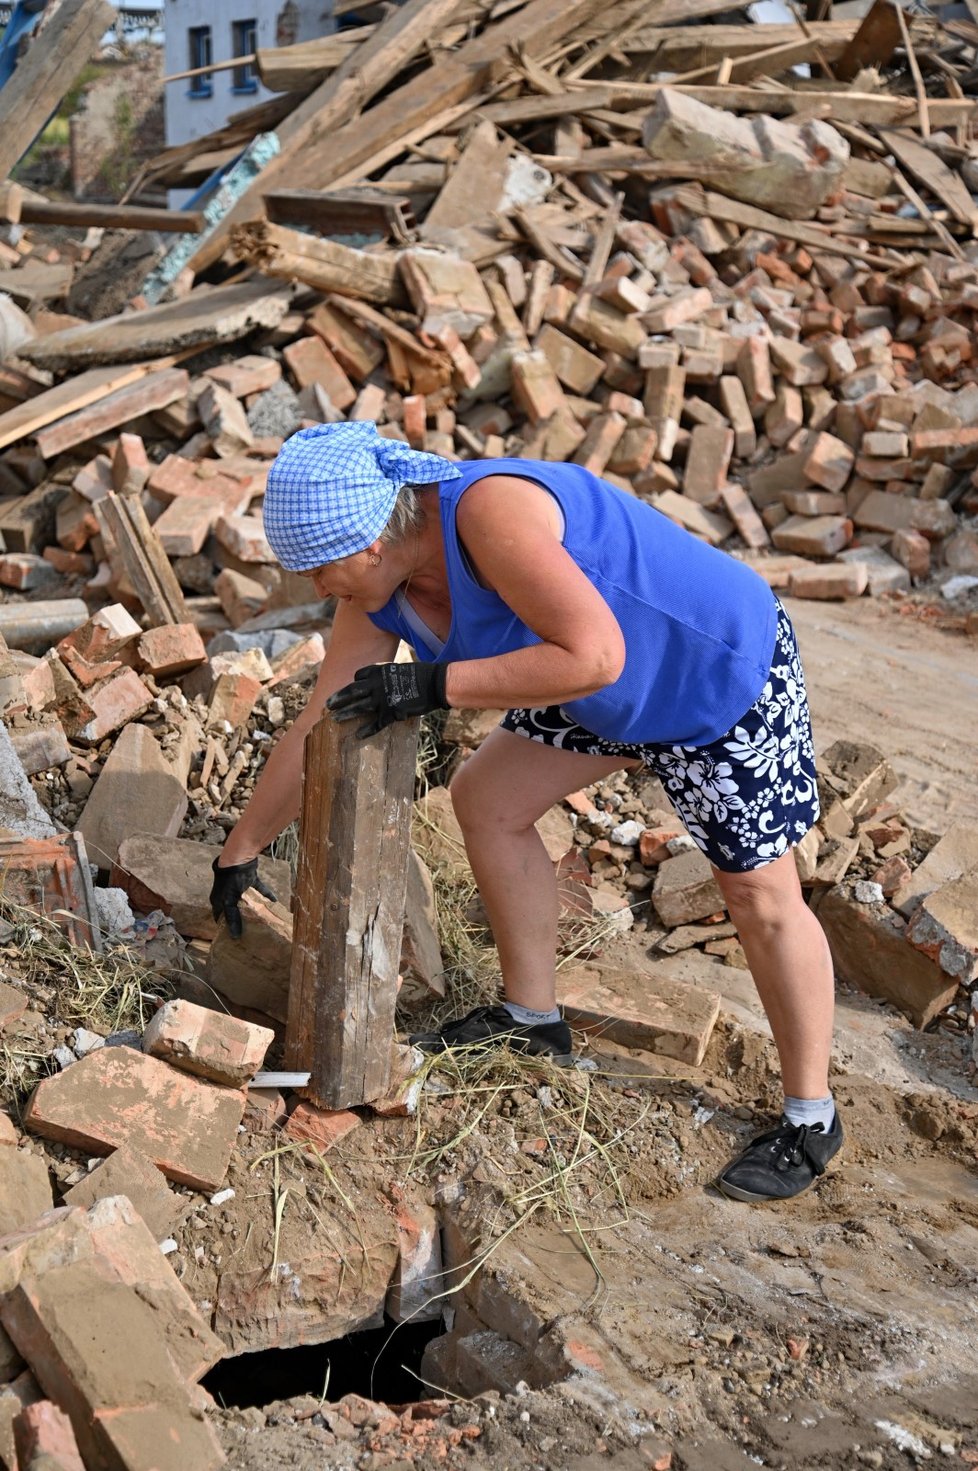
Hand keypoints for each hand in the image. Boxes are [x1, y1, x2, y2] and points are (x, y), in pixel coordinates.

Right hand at [210, 856, 275, 939]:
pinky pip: (259, 890)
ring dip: (255, 907)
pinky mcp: (249, 880)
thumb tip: (235, 936)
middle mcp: (227, 894)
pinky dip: (265, 895)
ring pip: (248, 900)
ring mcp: (239, 887)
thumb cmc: (230, 881)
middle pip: (235, 909)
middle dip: (242, 919)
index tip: (234, 937)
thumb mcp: (230, 902)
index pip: (220, 917)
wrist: (239, 858)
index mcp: (218, 900)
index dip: (226, 926)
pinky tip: (273, 901)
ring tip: (263, 918)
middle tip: (251, 930)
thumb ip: (233, 918)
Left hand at [327, 661, 447, 738]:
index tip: (351, 690)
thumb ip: (387, 676)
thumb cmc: (422, 675)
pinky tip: (357, 735)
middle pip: (352, 691)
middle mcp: (377, 684)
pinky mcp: (392, 712)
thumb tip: (381, 683)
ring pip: (359, 707)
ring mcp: (383, 699)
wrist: (435, 683)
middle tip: (327, 704)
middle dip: (339, 698)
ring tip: (334, 719)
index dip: (354, 683)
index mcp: (379, 671)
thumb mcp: (400, 670)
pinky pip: (376, 723)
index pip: (359, 676)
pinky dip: (367, 730)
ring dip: (345, 713)